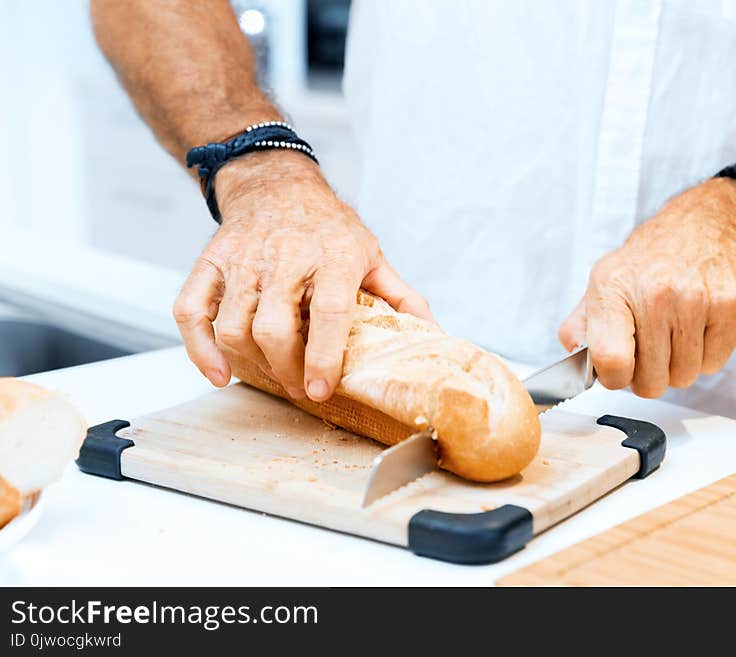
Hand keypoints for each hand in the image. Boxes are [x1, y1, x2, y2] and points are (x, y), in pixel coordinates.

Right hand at [173, 150, 432, 400]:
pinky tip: (220, 374)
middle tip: (303, 389)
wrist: (277, 184)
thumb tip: (433, 334)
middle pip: (275, 327)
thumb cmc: (329, 227)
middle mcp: (286, 257)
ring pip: (234, 326)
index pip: (330, 312)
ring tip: (274, 376)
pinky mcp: (211, 263)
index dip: (325, 357)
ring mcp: (243, 260)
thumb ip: (401, 297)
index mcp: (334, 256)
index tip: (323, 389)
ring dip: (251, 364)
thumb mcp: (371, 254)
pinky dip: (199, 349)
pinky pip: (191, 310)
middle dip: (287, 370)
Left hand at [558, 178, 735, 397]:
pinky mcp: (730, 307)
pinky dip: (705, 355)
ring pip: (684, 377)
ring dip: (678, 366)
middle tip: (650, 351)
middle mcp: (654, 294)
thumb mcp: (602, 283)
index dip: (614, 378)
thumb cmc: (649, 263)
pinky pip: (713, 364)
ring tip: (674, 334)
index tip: (619, 370)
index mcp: (613, 289)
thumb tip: (576, 358)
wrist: (703, 226)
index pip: (611, 360)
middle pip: (651, 381)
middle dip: (648, 375)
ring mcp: (695, 300)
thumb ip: (579, 326)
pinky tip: (697, 328)